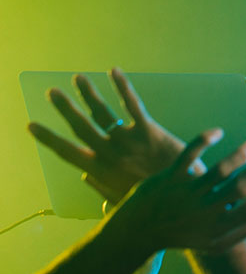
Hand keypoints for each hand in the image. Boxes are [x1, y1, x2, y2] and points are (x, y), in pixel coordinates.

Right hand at [30, 68, 188, 202]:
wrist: (187, 200)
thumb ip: (103, 188)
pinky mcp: (151, 133)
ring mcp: (130, 143)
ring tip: (78, 78)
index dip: (49, 138)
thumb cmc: (155, 202)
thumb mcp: (123, 200)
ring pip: (103, 114)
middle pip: (82, 127)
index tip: (31, 125)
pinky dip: (122, 87)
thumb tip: (85, 177)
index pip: (67, 152)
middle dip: (65, 109)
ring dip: (89, 94)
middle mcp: (111, 155)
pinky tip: (113, 71)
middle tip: (51, 92)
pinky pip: (133, 105)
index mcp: (101, 172)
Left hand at [105, 129, 245, 253]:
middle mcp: (203, 210)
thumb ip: (235, 236)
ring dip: (239, 156)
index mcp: (216, 227)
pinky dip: (204, 141)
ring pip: (219, 171)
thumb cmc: (177, 237)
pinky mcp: (170, 178)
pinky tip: (218, 132)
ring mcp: (186, 194)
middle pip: (239, 188)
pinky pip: (189, 155)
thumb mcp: (208, 245)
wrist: (136, 233)